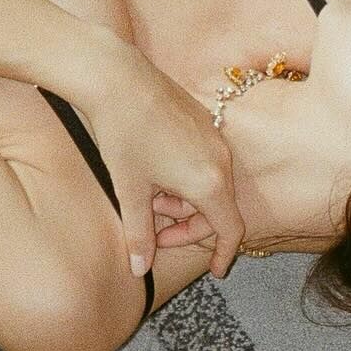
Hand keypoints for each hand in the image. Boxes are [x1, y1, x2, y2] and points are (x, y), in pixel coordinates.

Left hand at [77, 45, 242, 279]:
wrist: (119, 79)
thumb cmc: (123, 135)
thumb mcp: (128, 191)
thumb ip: (139, 233)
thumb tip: (139, 270)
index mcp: (209, 182)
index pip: (230, 229)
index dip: (224, 253)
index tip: (217, 271)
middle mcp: (221, 160)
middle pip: (219, 207)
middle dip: (190, 226)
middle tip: (156, 234)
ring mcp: (215, 137)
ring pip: (211, 183)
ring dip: (186, 201)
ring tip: (149, 197)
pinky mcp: (204, 120)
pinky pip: (206, 161)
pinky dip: (188, 178)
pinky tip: (156, 173)